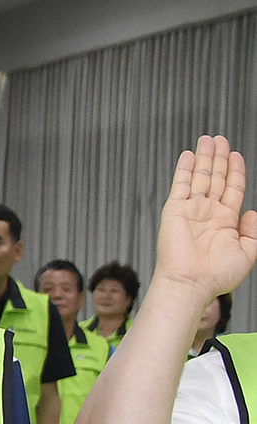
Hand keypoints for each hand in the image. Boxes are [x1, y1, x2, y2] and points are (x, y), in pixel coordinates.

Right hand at [147, 135, 253, 306]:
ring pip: (201, 176)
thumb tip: (252, 213)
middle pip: (216, 178)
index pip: (232, 188)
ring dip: (205, 157)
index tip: (235, 155)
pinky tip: (189, 155)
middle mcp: (208, 213)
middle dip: (219, 158)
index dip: (236, 171)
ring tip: (209, 140)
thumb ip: (254, 233)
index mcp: (226, 222)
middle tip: (220, 139)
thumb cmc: (216, 276)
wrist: (191, 283)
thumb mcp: (248, 254)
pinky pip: (181, 184)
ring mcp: (191, 210)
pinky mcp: (175, 210)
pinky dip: (185, 169)